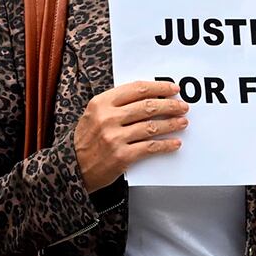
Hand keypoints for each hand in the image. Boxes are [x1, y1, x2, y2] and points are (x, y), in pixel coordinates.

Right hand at [72, 79, 186, 191]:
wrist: (72, 168)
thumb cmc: (86, 140)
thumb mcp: (94, 114)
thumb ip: (116, 104)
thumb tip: (149, 96)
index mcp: (101, 103)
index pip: (136, 89)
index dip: (158, 88)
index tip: (173, 89)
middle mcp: (107, 118)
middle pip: (147, 107)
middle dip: (170, 106)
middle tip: (183, 106)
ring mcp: (114, 138)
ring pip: (152, 127)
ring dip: (172, 124)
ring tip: (183, 122)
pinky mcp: (122, 156)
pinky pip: (150, 147)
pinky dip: (166, 145)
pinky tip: (175, 143)